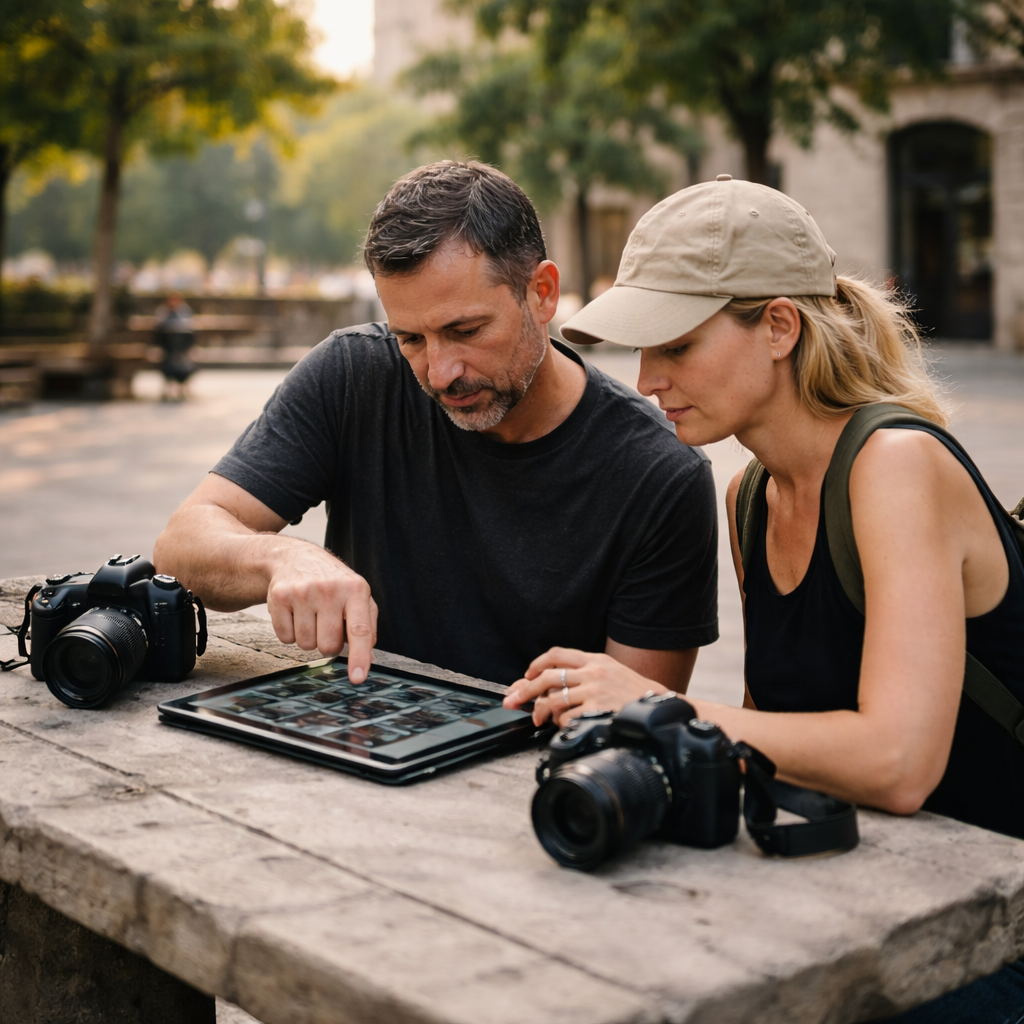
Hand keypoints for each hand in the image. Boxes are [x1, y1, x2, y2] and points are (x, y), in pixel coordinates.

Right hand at [266, 545, 377, 681]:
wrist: (295, 557)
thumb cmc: (332, 582)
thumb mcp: (357, 594)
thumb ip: (367, 624)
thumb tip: (368, 654)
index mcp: (355, 590)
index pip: (359, 630)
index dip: (360, 657)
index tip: (357, 678)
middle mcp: (329, 590)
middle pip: (329, 646)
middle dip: (328, 643)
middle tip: (326, 623)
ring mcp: (302, 592)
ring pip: (306, 645)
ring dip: (309, 638)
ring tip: (310, 615)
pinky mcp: (279, 597)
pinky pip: (285, 638)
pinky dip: (290, 632)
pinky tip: (295, 613)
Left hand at [503, 646, 667, 726]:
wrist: (659, 707)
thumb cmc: (633, 693)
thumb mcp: (611, 672)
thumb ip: (584, 673)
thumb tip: (551, 682)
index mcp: (595, 659)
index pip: (556, 654)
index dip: (536, 665)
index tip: (526, 676)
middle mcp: (593, 672)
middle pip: (547, 676)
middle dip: (524, 689)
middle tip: (514, 700)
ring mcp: (594, 691)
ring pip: (553, 698)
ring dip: (540, 711)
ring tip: (540, 719)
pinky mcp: (596, 709)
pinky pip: (566, 717)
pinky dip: (559, 723)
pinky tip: (562, 725)